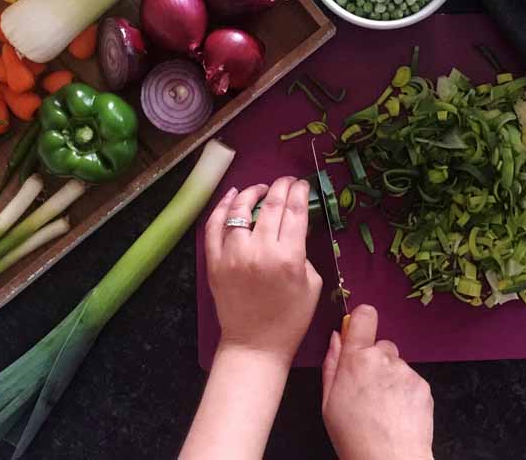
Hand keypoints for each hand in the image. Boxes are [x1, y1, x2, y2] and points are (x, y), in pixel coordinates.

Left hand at [204, 177, 323, 362]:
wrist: (255, 344)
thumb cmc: (290, 319)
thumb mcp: (312, 284)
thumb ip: (304, 252)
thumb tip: (294, 228)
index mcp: (289, 257)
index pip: (295, 212)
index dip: (299, 192)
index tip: (301, 185)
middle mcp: (260, 250)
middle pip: (271, 206)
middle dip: (281, 187)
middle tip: (286, 181)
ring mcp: (233, 254)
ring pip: (240, 210)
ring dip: (252, 193)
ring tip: (260, 188)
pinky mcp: (214, 261)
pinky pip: (214, 226)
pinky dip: (222, 207)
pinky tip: (231, 197)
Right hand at [321, 305, 433, 459]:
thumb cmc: (354, 436)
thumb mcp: (328, 402)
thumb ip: (331, 364)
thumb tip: (336, 338)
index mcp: (356, 359)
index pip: (364, 316)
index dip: (361, 320)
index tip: (358, 330)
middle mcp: (383, 359)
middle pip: (380, 346)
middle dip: (374, 361)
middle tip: (367, 389)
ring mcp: (406, 372)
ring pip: (397, 365)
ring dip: (391, 379)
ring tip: (383, 408)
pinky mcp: (423, 385)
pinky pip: (412, 380)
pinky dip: (405, 392)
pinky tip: (397, 413)